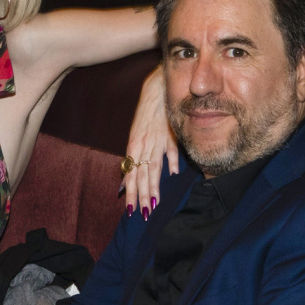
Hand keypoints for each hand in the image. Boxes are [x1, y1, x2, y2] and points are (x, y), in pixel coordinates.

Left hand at [122, 65, 176, 217]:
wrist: (157, 90)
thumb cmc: (147, 116)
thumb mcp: (138, 138)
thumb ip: (138, 159)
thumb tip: (134, 180)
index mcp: (133, 148)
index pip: (131, 175)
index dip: (131, 192)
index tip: (131, 209)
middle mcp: (142, 146)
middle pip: (140, 176)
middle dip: (140, 197)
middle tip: (142, 214)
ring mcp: (155, 140)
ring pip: (153, 168)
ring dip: (152, 188)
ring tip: (153, 204)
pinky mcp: (168, 133)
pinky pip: (170, 149)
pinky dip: (172, 161)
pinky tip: (173, 175)